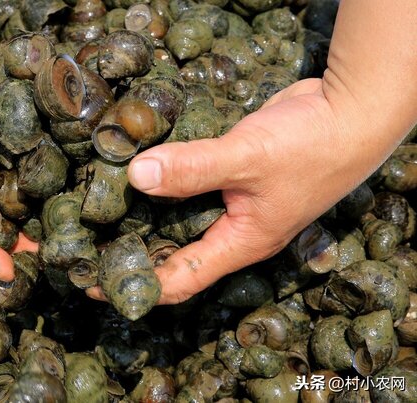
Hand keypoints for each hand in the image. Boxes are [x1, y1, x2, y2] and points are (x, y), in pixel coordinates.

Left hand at [88, 78, 404, 303]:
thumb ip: (192, 169)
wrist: (348, 112)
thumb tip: (135, 176)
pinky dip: (166, 182)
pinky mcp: (231, 177)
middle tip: (86, 243)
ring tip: (101, 208)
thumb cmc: (311, 146)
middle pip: (173, 252)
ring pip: (179, 218)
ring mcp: (233, 203)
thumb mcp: (247, 158)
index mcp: (239, 244)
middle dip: (133, 252)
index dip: (136, 285)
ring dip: (145, 214)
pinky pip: (190, 188)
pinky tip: (140, 170)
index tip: (93, 282)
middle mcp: (232, 230)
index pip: (178, 280)